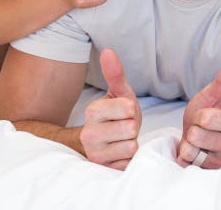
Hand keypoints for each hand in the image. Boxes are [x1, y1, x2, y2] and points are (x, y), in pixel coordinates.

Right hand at [80, 49, 140, 169]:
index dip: (131, 109)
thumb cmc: (115, 115)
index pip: (128, 107)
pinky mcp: (103, 170)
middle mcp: (89, 134)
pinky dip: (128, 158)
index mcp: (92, 111)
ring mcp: (95, 155)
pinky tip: (119, 153)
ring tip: (121, 139)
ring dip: (131, 143)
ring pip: (131, 146)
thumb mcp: (118, 93)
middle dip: (132, 127)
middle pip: (130, 128)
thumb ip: (115, 73)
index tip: (123, 112)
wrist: (103, 143)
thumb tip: (108, 51)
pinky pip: (129, 162)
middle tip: (123, 127)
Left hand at [176, 59, 220, 169]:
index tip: (206, 116)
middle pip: (196, 134)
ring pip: (191, 148)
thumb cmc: (205, 116)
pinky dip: (185, 155)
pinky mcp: (208, 172)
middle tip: (200, 129)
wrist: (197, 137)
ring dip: (188, 143)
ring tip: (197, 141)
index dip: (199, 114)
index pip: (207, 118)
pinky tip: (194, 153)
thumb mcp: (211, 96)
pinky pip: (186, 161)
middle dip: (192, 128)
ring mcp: (220, 160)